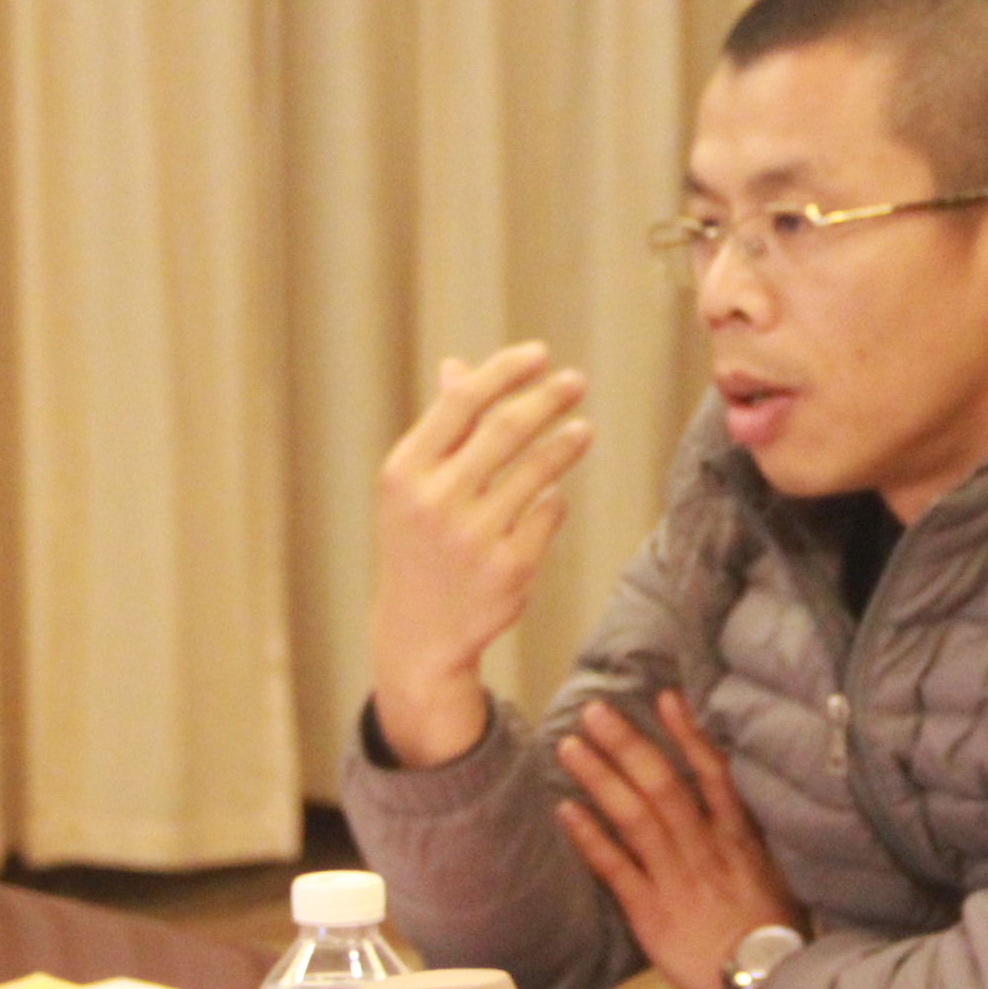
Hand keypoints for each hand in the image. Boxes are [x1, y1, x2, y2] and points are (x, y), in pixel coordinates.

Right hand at [370, 343, 592, 766]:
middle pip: (506, 429)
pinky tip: (551, 495)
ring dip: (566, 444)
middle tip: (576, 381)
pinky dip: (553, 498)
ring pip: (538, 471)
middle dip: (548, 398)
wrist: (418, 635)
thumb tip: (458, 368)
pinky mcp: (509, 568)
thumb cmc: (417, 544)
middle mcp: (435, 501)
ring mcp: (473, 537)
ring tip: (582, 430)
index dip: (504, 372)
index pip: (461, 402)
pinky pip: (548, 513)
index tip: (539, 354)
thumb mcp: (411, 488)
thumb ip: (440, 430)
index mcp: (404, 472)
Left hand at [554, 691, 804, 988]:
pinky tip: (565, 810)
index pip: (713, 773)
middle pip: (662, 786)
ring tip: (570, 746)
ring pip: (634, 817)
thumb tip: (730, 803)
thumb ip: (750, 839)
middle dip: (627, 745)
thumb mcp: (776, 874)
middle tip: (595, 710)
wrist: (767, 986)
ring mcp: (676, 879)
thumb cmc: (776, 934)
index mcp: (740, 837)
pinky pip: (616, 869)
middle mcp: (706, 849)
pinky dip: (590, 838)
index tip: (664, 697)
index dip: (687, 734)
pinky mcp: (651, 914)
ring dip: (601, 778)